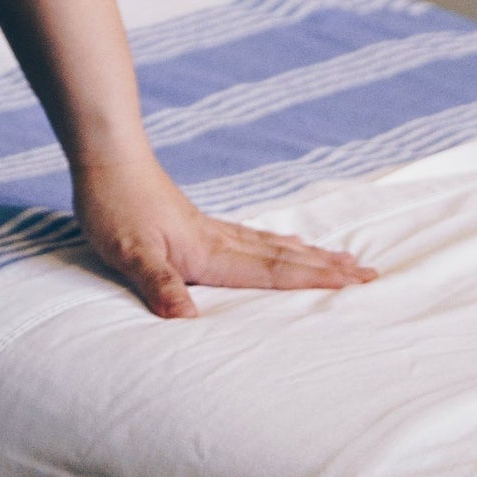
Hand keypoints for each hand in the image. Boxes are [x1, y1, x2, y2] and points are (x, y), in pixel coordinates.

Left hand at [71, 145, 377, 318]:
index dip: (315, 279)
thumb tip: (188, 321)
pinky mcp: (198, 224)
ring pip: (272, 245)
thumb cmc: (113, 206)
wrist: (106, 155)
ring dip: (309, 255)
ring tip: (342, 258)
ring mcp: (211, 229)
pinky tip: (282, 242)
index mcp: (210, 251)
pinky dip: (278, 244)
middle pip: (285, 256)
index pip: (273, 271)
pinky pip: (252, 238)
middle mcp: (219, 239)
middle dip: (327, 267)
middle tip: (370, 272)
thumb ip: (159, 284)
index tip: (357, 282)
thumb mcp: (128, 252)